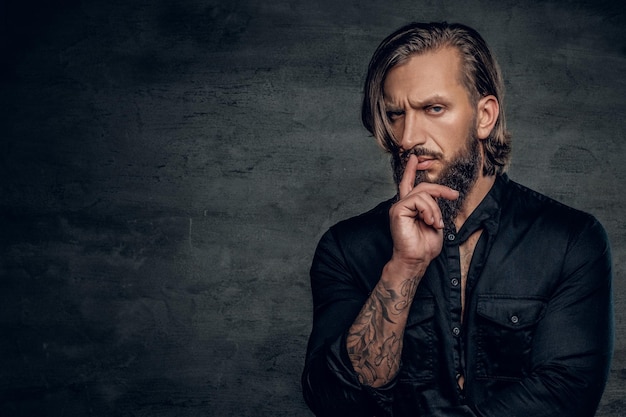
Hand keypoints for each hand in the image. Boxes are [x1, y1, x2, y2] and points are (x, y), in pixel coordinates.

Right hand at [388, 154, 458, 277]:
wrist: (416, 259)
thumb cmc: (425, 246)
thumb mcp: (435, 222)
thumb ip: (433, 208)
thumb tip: (438, 197)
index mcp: (409, 208)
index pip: (409, 184)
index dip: (411, 171)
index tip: (415, 158)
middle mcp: (402, 205)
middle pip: (422, 186)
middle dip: (440, 189)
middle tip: (453, 196)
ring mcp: (399, 207)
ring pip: (423, 193)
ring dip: (435, 209)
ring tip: (436, 223)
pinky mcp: (398, 210)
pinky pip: (418, 200)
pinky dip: (429, 210)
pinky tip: (429, 221)